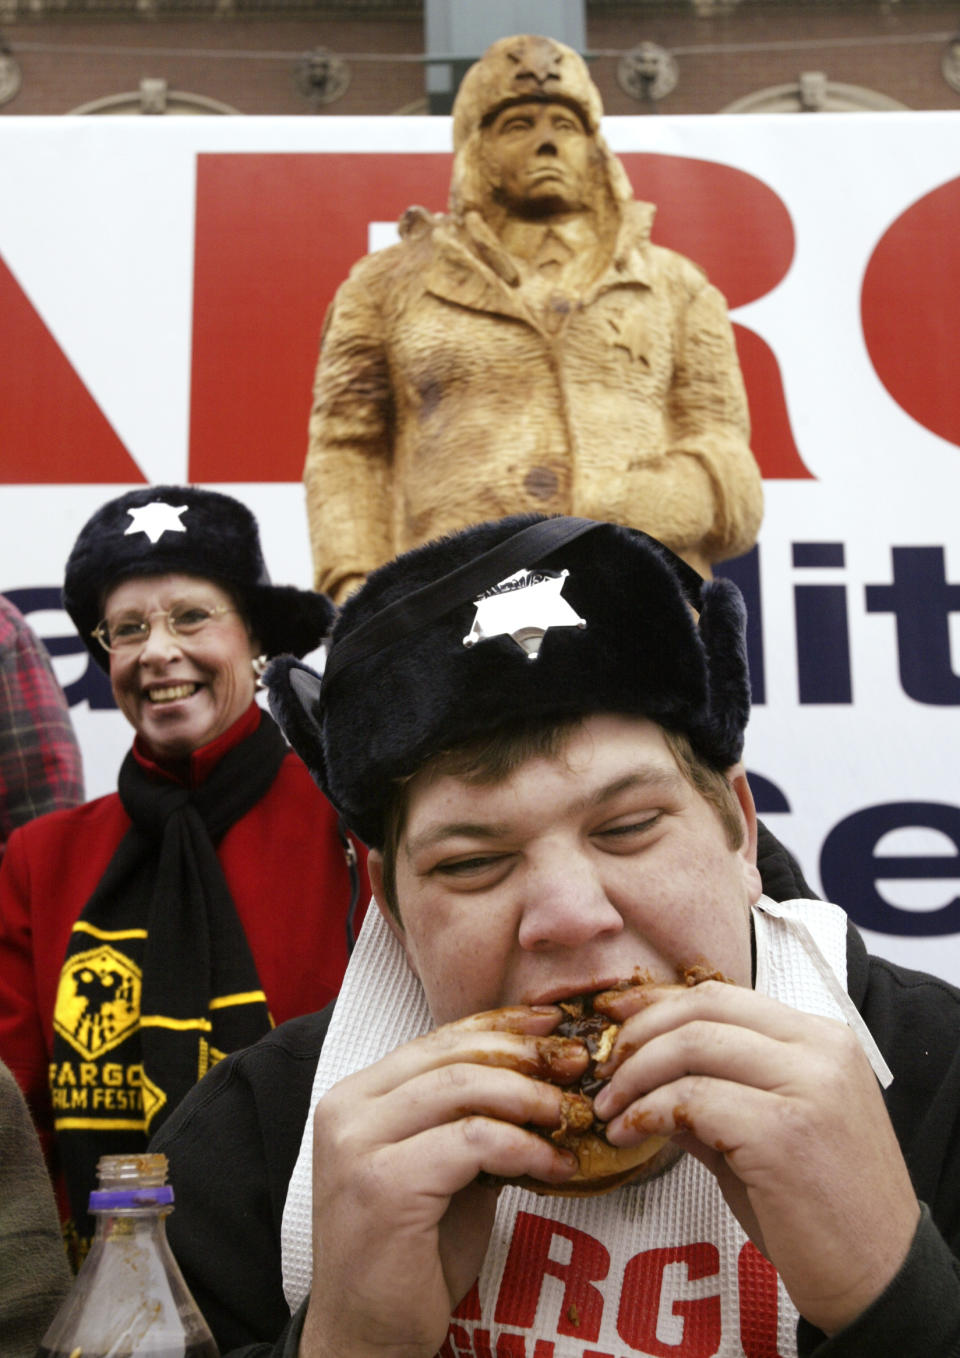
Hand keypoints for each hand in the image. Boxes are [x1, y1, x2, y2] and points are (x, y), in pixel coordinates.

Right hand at [299, 1006, 585, 1357]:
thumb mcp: (439, 1167)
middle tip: (575, 1068)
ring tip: (569, 1117)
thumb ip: (468, 1119)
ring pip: (464, 1088)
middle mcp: (348, 1109)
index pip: (437, 1040)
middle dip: (524, 1057)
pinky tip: (553, 1165)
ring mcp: (359, 1145)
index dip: (500, 1028)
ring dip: (530, 1099)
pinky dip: (524, 1147)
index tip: (550, 1027)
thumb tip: (539, 1077)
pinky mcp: (385, 1184)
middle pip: (453, 1056)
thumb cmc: (410, 1255)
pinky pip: (473, 1142)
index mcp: (355, 1095)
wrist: (368, 1335)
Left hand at [592, 981, 919, 1335]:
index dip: (659, 1005)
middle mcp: (820, 1051)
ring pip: (693, 1046)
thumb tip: (644, 1077)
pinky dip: (649, 1112)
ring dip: (636, 1076)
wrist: (878, 1279)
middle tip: (607, 1070)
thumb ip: (714, 1095)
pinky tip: (631, 1134)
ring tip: (610, 1109)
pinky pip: (692, 1100)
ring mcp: (807, 1088)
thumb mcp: (771, 1132)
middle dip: (640, 1034)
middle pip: (704, 1010)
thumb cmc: (824, 1209)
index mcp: (822, 1040)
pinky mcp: (783, 1133)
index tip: (616, 1019)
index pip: (724, 996)